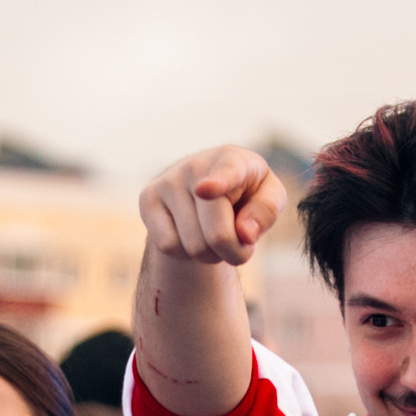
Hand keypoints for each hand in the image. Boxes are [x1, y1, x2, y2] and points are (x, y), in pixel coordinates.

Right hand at [138, 146, 286, 271]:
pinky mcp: (147, 198)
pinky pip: (167, 246)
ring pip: (192, 246)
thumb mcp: (268, 197)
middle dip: (233, 252)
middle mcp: (196, 165)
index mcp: (232, 159)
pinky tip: (190, 236)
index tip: (204, 189)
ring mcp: (168, 181)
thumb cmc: (245, 193)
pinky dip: (184, 254)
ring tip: (213, 237)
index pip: (227, 173)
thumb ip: (265, 212)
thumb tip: (245, 234)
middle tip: (238, 245)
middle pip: (217, 234)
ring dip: (209, 255)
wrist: (205, 185)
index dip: (217, 183)